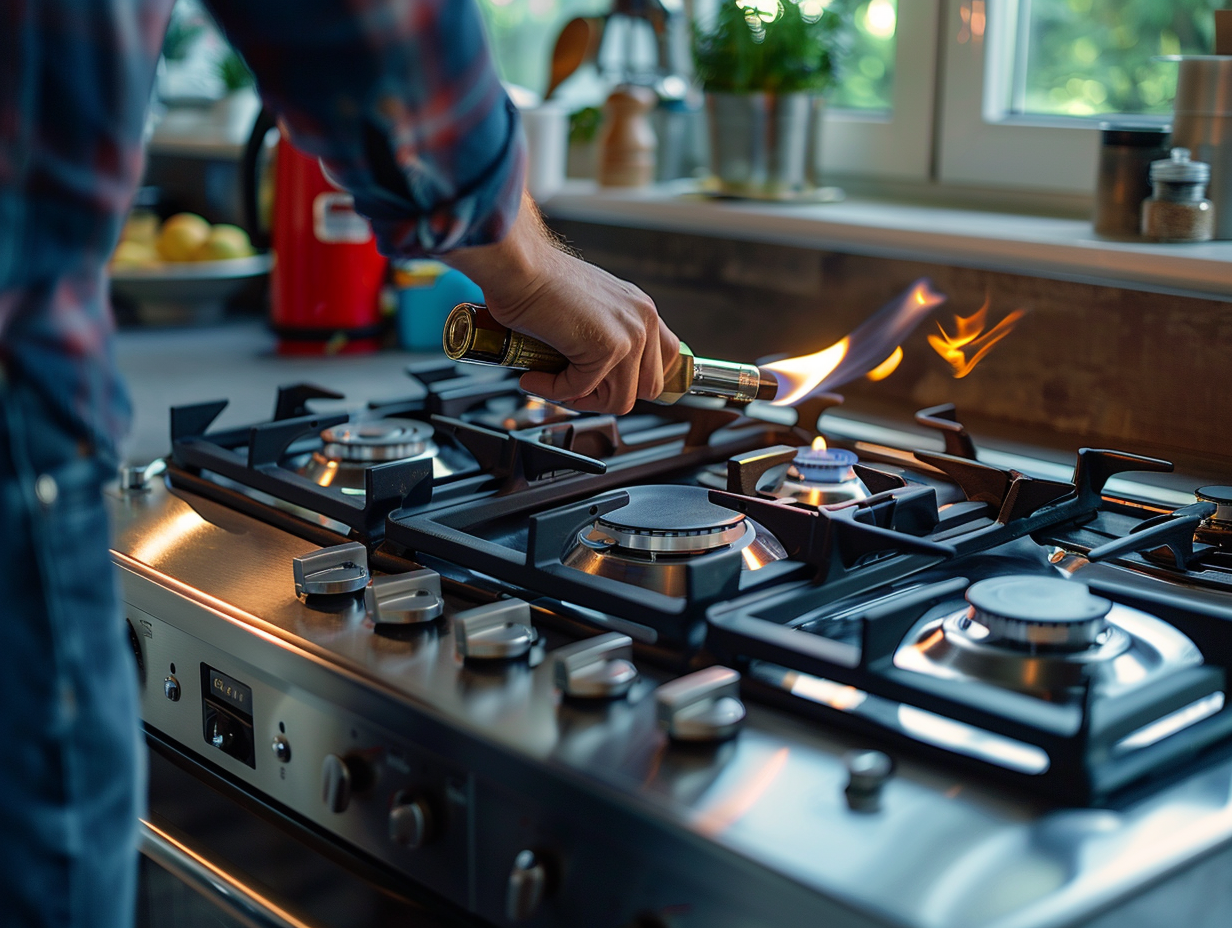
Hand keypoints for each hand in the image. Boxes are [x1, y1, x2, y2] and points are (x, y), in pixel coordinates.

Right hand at [443, 193, 678, 413]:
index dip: (637, 381)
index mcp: (641, 309)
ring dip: (581, 399)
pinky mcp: (607, 348)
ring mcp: (630, 334)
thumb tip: (600, 376)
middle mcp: (643, 319)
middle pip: (649, 388)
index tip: (607, 387)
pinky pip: (582, 391)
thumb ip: (604, 335)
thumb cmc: (537, 281)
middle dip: (608, 396)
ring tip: (552, 383)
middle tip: (574, 389)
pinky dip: (553, 391)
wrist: (518, 266)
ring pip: (620, 399)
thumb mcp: (587, 308)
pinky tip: (534, 376)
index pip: (667, 360)